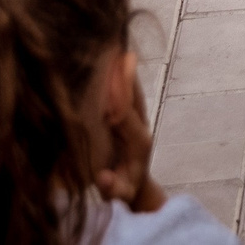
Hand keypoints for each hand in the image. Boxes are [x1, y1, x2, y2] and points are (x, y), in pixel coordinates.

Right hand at [95, 52, 162, 212]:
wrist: (136, 188)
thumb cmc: (124, 191)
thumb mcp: (119, 195)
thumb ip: (112, 188)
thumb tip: (103, 179)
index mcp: (137, 141)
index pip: (126, 114)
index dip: (120, 95)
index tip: (114, 78)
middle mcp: (140, 126)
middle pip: (134, 97)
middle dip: (127, 76)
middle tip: (122, 51)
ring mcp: (138, 122)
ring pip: (134, 94)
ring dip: (127, 73)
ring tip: (120, 49)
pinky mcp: (132, 120)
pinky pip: (128, 97)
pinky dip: (123, 81)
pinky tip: (115, 64)